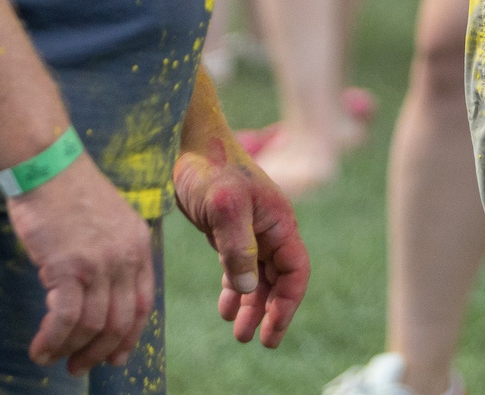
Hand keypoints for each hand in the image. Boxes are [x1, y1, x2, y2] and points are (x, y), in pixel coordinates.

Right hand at [6, 156, 154, 373]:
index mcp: (139, 246)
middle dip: (99, 352)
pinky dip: (51, 340)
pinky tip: (39, 349)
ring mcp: (98, 263)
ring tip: (51, 358)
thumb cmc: (69, 192)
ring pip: (91, 324)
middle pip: (120, 321)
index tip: (115, 357)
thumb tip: (104, 297)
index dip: (129, 336)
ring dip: (70, 349)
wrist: (47, 163)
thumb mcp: (109, 222)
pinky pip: (64, 318)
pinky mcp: (67, 266)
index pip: (143, 304)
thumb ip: (114, 255)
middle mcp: (125, 257)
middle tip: (78, 367)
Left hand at [172, 147, 310, 347]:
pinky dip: (234, 291)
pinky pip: (239, 269)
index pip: (295, 270)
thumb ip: (238, 246)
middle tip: (255, 340)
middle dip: (270, 311)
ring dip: (252, 306)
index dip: (287, 303)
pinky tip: (224, 309)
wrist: (188, 144)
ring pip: (258, 278)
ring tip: (238, 333)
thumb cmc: (210, 168)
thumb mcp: (224, 206)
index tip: (271, 329)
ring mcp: (251, 231)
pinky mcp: (230, 233)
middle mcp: (271, 229)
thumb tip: (247, 289)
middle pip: (279, 279)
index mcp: (280, 221)